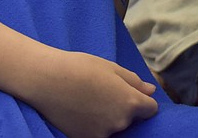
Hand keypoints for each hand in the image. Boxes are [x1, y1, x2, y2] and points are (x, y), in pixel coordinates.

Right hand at [27, 51, 158, 136]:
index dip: (141, 99)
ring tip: (87, 101)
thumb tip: (151, 91)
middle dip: (121, 108)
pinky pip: (97, 133)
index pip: (150, 109)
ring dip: (107, 118)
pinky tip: (78, 110)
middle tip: (101, 93)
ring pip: (113, 127)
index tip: (127, 92)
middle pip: (130, 119)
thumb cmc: (78, 67)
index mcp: (130, 102)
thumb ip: (133, 81)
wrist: (46, 79)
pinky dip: (92, 124)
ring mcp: (103, 134)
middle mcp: (120, 122)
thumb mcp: (110, 66)